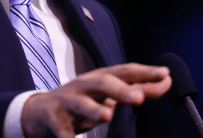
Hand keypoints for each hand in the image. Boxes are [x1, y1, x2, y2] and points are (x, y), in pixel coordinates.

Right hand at [21, 63, 170, 137]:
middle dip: (120, 89)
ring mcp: (66, 102)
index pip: (124, 71)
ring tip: (106, 115)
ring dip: (93, 108)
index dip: (144, 72)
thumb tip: (165, 81)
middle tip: (139, 99)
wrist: (37, 113)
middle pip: (102, 82)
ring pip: (80, 103)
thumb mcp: (106, 96)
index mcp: (98, 79)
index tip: (165, 74)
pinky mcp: (53, 120)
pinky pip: (62, 131)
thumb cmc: (79, 104)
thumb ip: (135, 90)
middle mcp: (83, 86)